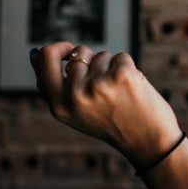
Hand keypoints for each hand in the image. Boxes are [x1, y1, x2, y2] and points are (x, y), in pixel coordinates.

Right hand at [31, 42, 182, 169]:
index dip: (55, 49)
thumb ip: (58, 87)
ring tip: (119, 93)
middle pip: (78, 54)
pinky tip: (132, 89)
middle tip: (105, 85)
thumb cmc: (112, 124)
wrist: (148, 140)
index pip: (44, 60)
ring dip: (111, 68)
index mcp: (58, 105)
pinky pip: (120, 57)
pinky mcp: (121, 76)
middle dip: (91, 61)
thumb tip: (38, 53)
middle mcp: (74, 95)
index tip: (67, 48)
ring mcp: (98, 84)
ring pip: (101, 56)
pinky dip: (128, 68)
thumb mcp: (75, 112)